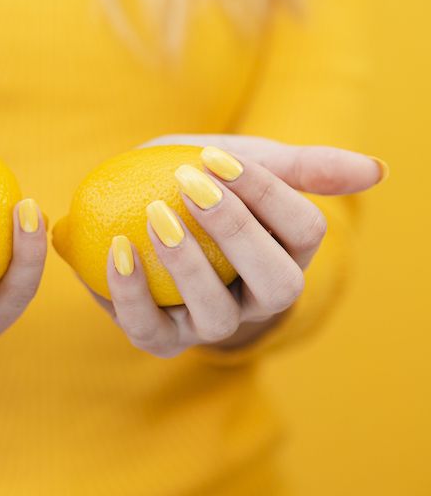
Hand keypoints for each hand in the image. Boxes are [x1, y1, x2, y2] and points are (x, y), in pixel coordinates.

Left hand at [94, 134, 384, 357]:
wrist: (128, 209)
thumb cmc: (195, 184)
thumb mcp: (242, 162)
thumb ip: (301, 166)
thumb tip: (377, 171)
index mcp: (288, 254)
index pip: (305, 231)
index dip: (266, 194)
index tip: (214, 158)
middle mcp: (258, 300)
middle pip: (278, 284)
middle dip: (239, 233)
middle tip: (190, 184)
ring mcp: (210, 324)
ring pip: (218, 317)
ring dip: (188, 266)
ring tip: (154, 216)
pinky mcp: (160, 337)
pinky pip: (149, 328)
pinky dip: (130, 292)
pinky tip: (117, 248)